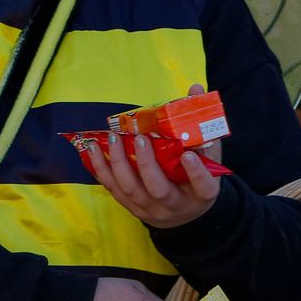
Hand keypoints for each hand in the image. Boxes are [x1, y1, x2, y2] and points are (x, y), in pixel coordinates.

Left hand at [84, 131, 222, 227]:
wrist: (184, 212)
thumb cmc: (196, 177)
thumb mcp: (207, 156)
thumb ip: (202, 125)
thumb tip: (195, 89)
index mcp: (201, 195)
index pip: (204, 187)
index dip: (196, 173)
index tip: (188, 155)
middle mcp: (176, 206)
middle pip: (159, 190)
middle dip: (147, 164)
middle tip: (140, 138)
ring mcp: (151, 210)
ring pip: (131, 191)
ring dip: (119, 164)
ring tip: (112, 139)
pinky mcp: (132, 208)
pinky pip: (114, 191)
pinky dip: (102, 171)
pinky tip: (93, 152)